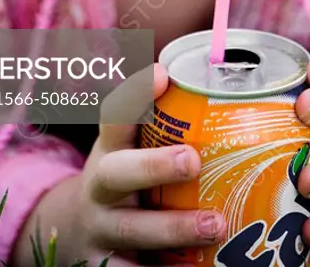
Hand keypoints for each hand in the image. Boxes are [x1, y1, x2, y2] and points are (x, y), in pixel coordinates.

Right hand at [11, 62, 226, 266]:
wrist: (73, 233)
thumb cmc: (124, 180)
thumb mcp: (131, 150)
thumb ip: (166, 126)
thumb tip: (236, 93)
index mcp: (110, 150)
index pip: (115, 116)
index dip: (136, 93)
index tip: (163, 74)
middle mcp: (101, 187)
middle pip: (117, 173)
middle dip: (154, 166)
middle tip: (192, 160)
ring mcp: (101, 230)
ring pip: (132, 229)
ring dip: (174, 228)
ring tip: (216, 225)